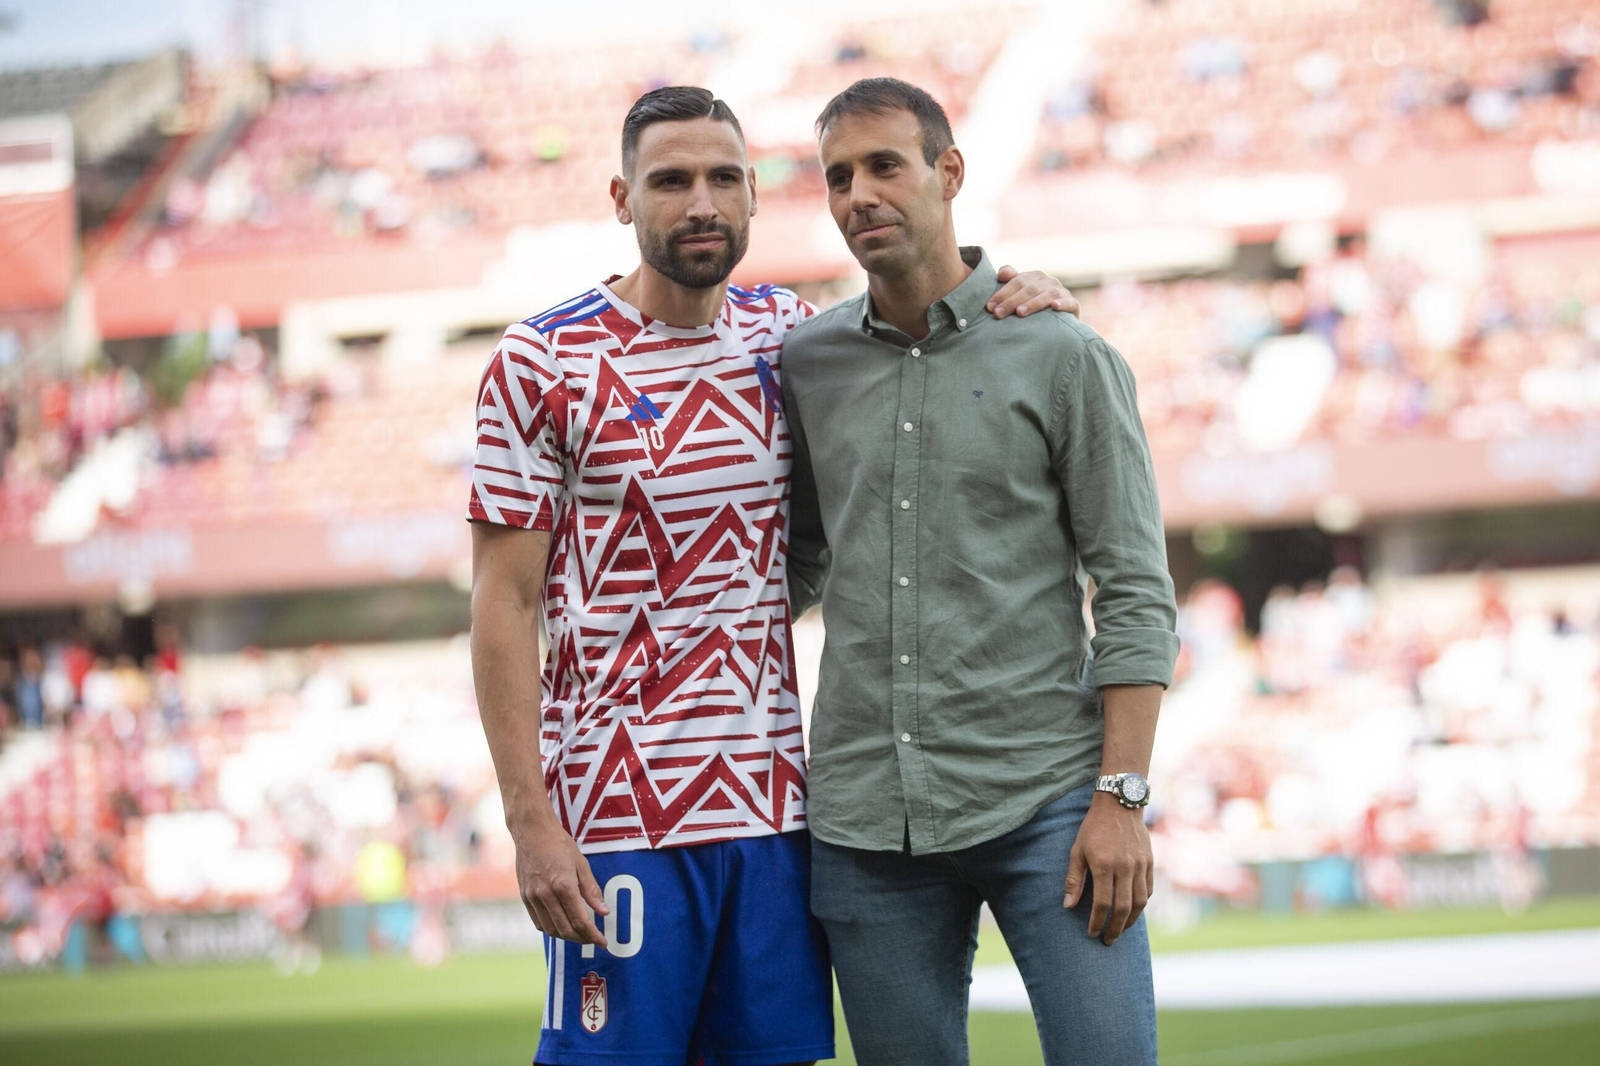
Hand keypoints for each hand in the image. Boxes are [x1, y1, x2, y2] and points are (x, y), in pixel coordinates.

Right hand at [512, 816, 608, 946]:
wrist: (531, 831)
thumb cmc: (559, 844)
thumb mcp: (581, 864)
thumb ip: (592, 891)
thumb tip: (604, 912)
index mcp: (563, 885)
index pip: (580, 920)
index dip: (593, 935)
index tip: (603, 942)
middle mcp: (546, 895)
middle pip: (565, 930)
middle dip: (582, 939)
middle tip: (593, 939)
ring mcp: (533, 897)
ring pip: (550, 929)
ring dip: (566, 936)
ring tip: (579, 934)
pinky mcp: (524, 897)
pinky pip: (538, 922)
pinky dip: (551, 929)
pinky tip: (561, 925)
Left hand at [987, 265, 1079, 318]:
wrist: (1060, 319)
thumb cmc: (1034, 304)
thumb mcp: (1021, 292)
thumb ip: (1010, 280)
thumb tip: (1000, 273)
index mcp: (1034, 276)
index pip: (1016, 281)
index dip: (1002, 293)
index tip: (989, 307)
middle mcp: (1048, 281)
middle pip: (1029, 289)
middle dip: (1012, 301)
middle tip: (998, 314)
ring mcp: (1062, 292)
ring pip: (1047, 295)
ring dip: (1033, 303)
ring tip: (1020, 312)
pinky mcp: (1073, 304)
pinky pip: (1069, 302)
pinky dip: (1062, 304)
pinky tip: (1054, 307)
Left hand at [1063, 793, 1152, 945]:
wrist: (1119, 805)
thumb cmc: (1093, 828)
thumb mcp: (1077, 850)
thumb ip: (1074, 879)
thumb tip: (1068, 906)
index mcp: (1104, 865)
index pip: (1103, 903)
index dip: (1097, 922)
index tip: (1092, 933)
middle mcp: (1125, 867)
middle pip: (1123, 908)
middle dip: (1115, 928)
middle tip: (1107, 941)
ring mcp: (1140, 865)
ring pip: (1140, 903)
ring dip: (1130, 921)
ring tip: (1120, 930)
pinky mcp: (1150, 863)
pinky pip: (1148, 890)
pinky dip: (1141, 905)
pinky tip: (1133, 912)